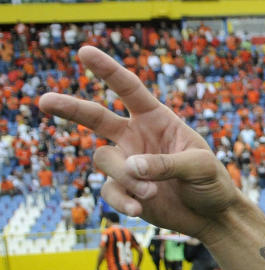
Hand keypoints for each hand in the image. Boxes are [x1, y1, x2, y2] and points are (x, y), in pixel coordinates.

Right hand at [37, 46, 241, 238]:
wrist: (213, 216)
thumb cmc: (212, 182)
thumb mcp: (199, 166)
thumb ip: (166, 163)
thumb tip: (131, 166)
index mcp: (156, 119)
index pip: (129, 90)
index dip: (108, 71)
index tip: (85, 52)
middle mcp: (135, 137)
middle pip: (95, 117)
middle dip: (70, 108)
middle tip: (44, 100)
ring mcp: (127, 163)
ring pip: (104, 160)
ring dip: (126, 177)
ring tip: (152, 192)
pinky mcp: (124, 190)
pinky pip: (109, 191)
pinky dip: (122, 199)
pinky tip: (139, 208)